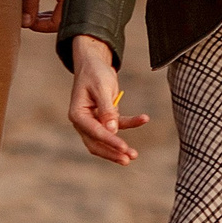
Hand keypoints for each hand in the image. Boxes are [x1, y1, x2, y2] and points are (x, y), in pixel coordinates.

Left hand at [22, 0, 67, 30]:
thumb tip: (25, 22)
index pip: (59, 22)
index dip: (41, 26)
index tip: (27, 21)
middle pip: (66, 20)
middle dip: (46, 22)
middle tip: (30, 19)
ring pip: (68, 13)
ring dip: (51, 16)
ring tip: (35, 14)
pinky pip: (70, 3)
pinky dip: (57, 8)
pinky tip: (45, 8)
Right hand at [66, 35, 152, 165]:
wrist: (94, 63)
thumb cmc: (95, 73)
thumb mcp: (101, 87)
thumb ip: (106, 109)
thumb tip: (112, 131)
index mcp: (77, 114)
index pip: (94, 132)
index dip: (110, 141)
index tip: (124, 148)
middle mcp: (83, 121)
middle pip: (96, 143)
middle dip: (112, 152)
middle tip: (128, 159)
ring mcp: (93, 121)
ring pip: (105, 140)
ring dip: (118, 147)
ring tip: (134, 155)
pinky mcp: (104, 118)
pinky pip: (117, 125)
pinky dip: (130, 124)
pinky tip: (144, 118)